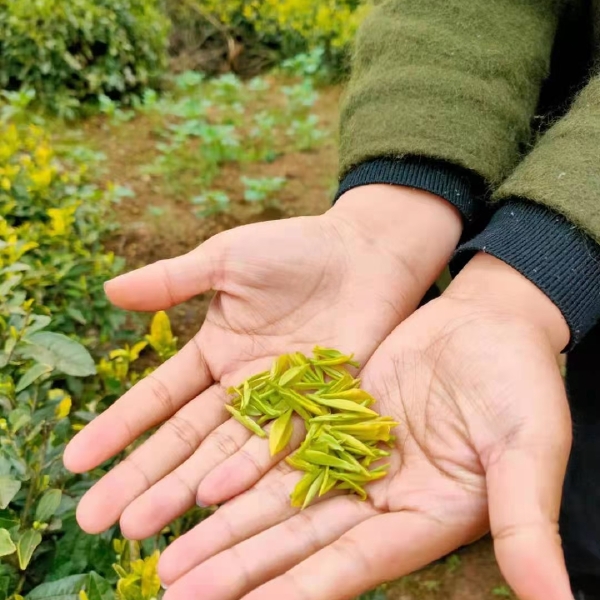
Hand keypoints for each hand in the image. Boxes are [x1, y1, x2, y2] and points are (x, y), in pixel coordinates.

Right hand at [63, 185, 461, 537]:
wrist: (365, 254)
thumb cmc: (295, 249)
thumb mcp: (226, 260)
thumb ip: (173, 280)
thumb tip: (107, 290)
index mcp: (215, 352)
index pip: (159, 399)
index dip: (118, 429)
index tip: (76, 460)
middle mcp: (242, 387)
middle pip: (185, 440)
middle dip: (141, 477)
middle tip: (96, 518)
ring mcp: (280, 403)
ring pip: (226, 455)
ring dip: (184, 488)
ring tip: (142, 524)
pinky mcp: (321, 410)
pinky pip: (280, 448)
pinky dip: (248, 473)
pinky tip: (214, 499)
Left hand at [157, 254, 573, 599]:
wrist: (489, 323)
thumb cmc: (523, 383)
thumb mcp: (529, 447)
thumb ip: (528, 520)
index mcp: (424, 517)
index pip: (352, 565)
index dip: (298, 591)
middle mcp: (380, 499)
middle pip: (299, 542)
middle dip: (238, 568)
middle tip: (176, 590)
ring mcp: (352, 461)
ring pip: (278, 500)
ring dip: (226, 526)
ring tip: (170, 556)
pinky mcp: (333, 421)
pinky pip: (280, 448)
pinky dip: (241, 467)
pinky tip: (199, 486)